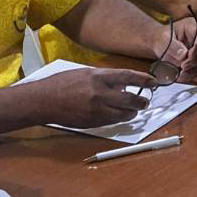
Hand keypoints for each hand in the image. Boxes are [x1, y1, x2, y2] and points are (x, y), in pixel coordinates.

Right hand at [28, 67, 151, 127]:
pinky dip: (117, 118)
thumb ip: (105, 78)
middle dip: (141, 102)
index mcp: (98, 77)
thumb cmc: (62, 84)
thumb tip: (123, 84)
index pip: (128, 77)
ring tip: (134, 111)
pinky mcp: (91, 123)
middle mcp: (99, 94)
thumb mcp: (85, 73)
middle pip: (129, 100)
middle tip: (145, 102)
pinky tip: (118, 115)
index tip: (153, 82)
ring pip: (122, 115)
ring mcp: (95, 110)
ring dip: (132, 113)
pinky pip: (111, 122)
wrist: (43, 101)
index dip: (143, 80)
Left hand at [161, 17, 196, 79]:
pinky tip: (183, 75)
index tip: (187, 58)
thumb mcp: (163, 39)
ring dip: (195, 68)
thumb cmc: (163, 39)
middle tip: (183, 67)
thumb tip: (184, 55)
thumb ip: (172, 46)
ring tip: (181, 74)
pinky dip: (194, 72)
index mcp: (194, 25)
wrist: (162, 44)